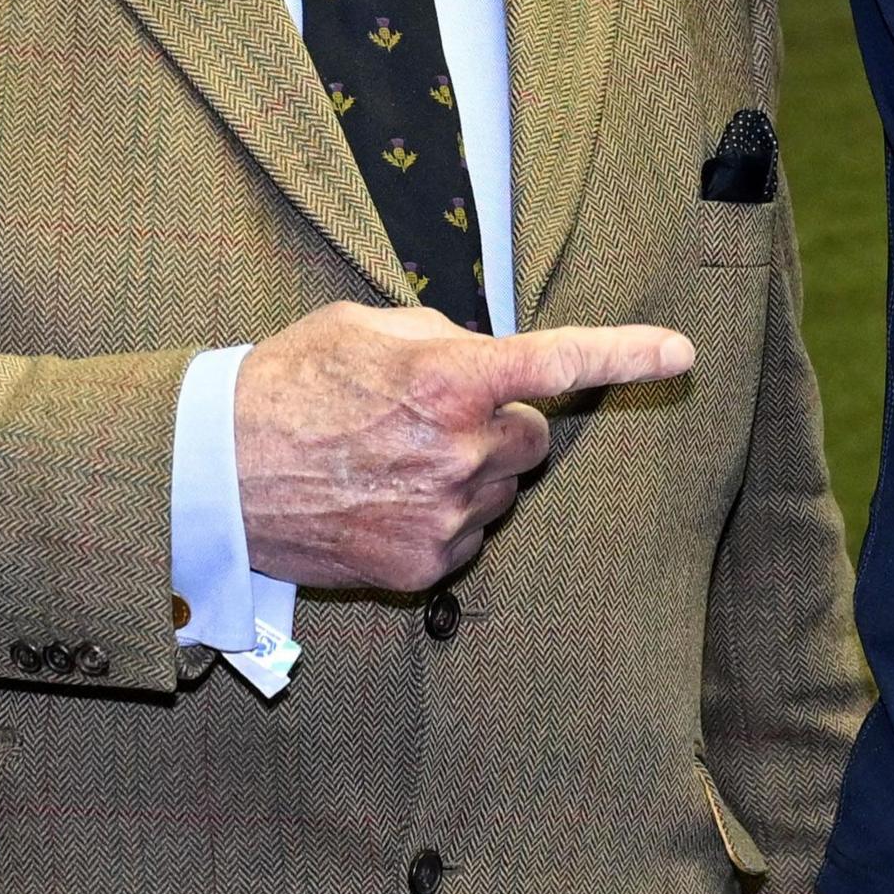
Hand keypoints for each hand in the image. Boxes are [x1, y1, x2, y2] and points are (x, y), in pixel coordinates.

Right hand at [233, 302, 693, 592]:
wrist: (215, 474)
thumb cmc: (285, 385)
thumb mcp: (361, 328)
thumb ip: (441, 338)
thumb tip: (487, 356)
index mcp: (446, 379)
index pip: (555, 363)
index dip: (624, 354)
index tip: (679, 352)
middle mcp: (456, 451)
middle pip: (529, 437)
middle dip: (495, 424)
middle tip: (428, 418)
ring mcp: (444, 516)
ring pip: (498, 490)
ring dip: (466, 473)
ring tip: (387, 461)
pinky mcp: (424, 565)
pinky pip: (467, 536)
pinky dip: (440, 519)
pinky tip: (381, 501)